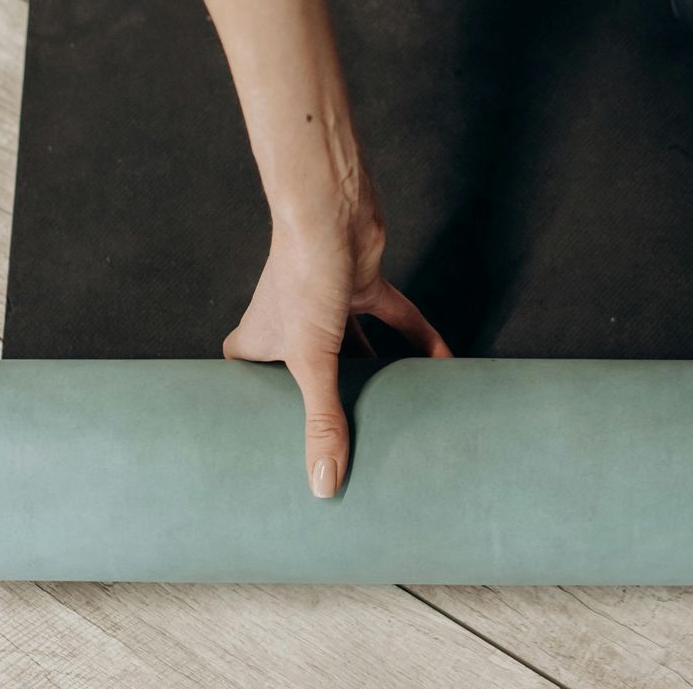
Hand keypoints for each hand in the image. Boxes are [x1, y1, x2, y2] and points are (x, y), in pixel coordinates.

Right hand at [222, 171, 450, 497]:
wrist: (332, 208)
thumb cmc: (304, 274)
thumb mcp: (312, 361)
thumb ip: (323, 421)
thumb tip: (324, 484)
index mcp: (258, 342)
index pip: (250, 389)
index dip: (258, 417)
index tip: (273, 452)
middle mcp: (290, 324)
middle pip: (308, 376)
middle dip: (328, 405)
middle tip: (345, 447)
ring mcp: (329, 305)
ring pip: (355, 350)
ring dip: (377, 375)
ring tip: (396, 415)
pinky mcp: (363, 284)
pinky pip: (395, 319)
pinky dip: (419, 339)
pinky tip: (442, 364)